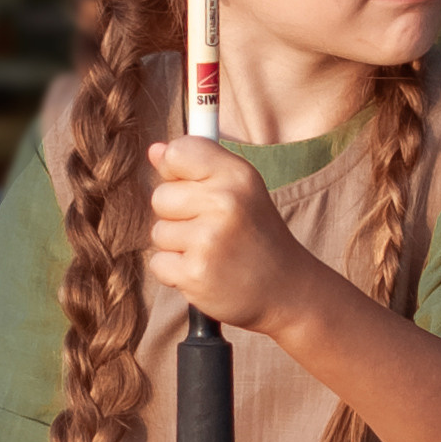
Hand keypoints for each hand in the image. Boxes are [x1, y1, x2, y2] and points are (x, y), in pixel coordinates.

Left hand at [146, 135, 315, 334]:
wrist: (285, 290)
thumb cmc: (257, 235)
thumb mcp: (242, 190)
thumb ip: (199, 166)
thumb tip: (155, 151)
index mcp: (238, 175)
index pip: (178, 152)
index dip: (175, 170)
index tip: (191, 186)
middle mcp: (224, 202)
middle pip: (161, 196)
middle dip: (178, 215)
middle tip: (211, 229)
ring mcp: (208, 239)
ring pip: (159, 232)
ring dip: (177, 246)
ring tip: (212, 252)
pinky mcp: (194, 273)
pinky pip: (158, 263)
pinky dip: (176, 272)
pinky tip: (205, 271)